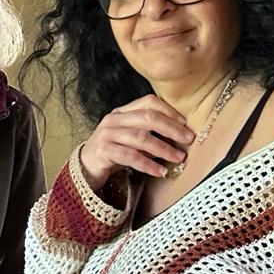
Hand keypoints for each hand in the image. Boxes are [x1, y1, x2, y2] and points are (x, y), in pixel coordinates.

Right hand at [78, 95, 195, 189]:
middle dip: (172, 129)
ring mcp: (107, 134)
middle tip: (188, 140)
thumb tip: (178, 137)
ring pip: (141, 138)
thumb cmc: (112, 152)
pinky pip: (131, 157)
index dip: (169, 111)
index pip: (149, 102)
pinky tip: (160, 171)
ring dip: (163, 149)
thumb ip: (148, 133)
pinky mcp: (103, 151)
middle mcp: (114, 120)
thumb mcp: (130, 139)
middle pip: (148, 118)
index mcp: (122, 112)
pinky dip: (148, 164)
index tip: (185, 124)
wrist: (84, 168)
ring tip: (178, 158)